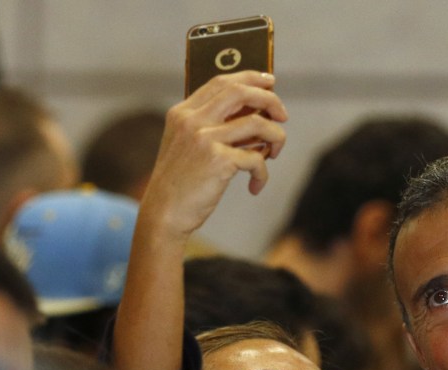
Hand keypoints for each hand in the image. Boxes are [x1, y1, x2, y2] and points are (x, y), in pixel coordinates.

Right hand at [140, 70, 287, 239]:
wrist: (164, 213)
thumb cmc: (181, 183)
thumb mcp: (189, 147)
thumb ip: (214, 128)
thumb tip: (257, 117)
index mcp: (183, 113)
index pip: (221, 82)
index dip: (249, 78)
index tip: (270, 82)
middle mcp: (191, 120)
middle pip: (240, 92)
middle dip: (269, 100)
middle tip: (283, 115)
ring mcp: (204, 138)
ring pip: (257, 123)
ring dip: (276, 137)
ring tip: (274, 153)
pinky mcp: (217, 160)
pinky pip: (256, 158)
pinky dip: (262, 173)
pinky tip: (256, 186)